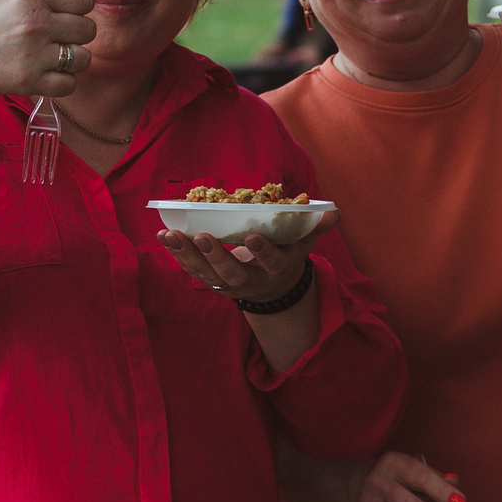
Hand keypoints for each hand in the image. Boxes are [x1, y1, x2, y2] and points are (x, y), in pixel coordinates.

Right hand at [0, 0, 94, 136]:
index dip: (76, 6)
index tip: (60, 10)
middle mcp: (37, 23)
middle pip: (89, 29)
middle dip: (75, 32)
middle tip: (55, 33)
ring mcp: (34, 54)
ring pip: (83, 58)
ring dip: (71, 59)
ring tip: (51, 53)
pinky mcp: (30, 82)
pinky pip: (69, 84)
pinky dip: (60, 82)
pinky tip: (43, 72)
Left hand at [156, 211, 337, 305]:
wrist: (273, 289)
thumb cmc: (287, 254)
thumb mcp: (303, 243)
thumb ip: (315, 227)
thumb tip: (335, 212)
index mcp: (276, 268)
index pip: (271, 262)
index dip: (263, 251)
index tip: (253, 236)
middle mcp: (251, 280)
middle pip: (232, 273)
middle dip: (216, 255)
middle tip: (202, 236)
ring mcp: (229, 284)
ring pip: (206, 275)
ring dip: (187, 255)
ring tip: (171, 236)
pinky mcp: (212, 282)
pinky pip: (192, 272)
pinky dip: (178, 256)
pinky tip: (165, 237)